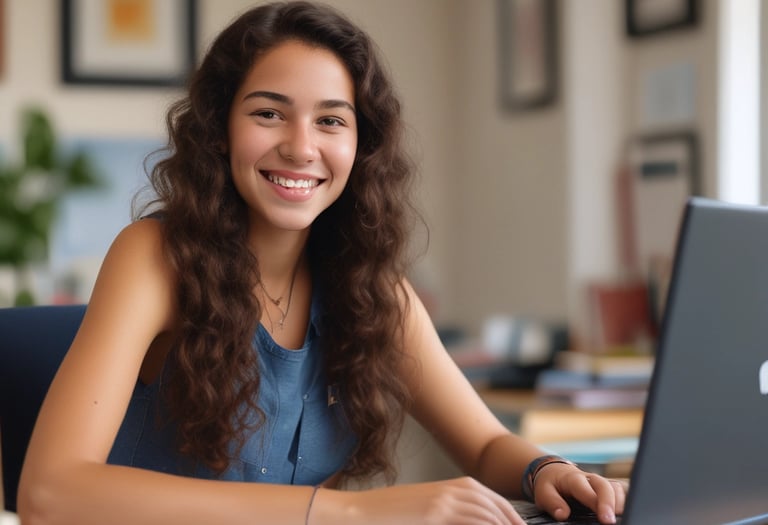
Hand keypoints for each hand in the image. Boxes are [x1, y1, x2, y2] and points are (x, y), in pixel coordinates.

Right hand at [344, 477, 525, 524]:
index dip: (506, 509)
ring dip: (500, 522)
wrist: (361, 512)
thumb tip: (467, 519)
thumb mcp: (422, 508)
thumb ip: (447, 512)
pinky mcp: (433, 514)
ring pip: (483, 511)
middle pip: (489, 502)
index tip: (518, 523)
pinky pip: (468, 521)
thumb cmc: (389, 514)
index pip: (486, 495)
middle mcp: (446, 491)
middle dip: (510, 517)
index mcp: (445, 487)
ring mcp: (440, 502)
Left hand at [531, 464, 626, 523]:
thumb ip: (552, 502)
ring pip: (616, 488)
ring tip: (621, 519)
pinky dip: (624, 502)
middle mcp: (590, 478)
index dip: (597, 502)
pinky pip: (620, 491)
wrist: (554, 472)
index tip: (604, 519)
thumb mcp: (544, 492)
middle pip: (606, 486)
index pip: (586, 488)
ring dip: (621, 503)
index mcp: (573, 479)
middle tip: (611, 522)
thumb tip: (562, 514)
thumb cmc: (550, 484)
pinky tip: (623, 513)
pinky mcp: (607, 488)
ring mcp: (600, 482)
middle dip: (612, 504)